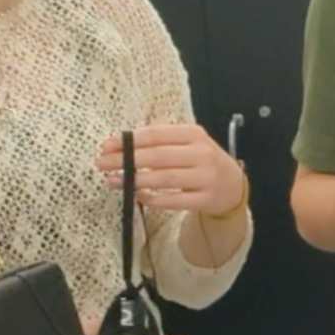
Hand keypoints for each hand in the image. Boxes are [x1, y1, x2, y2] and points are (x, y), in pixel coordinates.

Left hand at [97, 124, 245, 217]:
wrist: (233, 185)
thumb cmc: (201, 160)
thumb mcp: (187, 143)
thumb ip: (160, 141)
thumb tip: (119, 144)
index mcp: (194, 134)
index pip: (157, 135)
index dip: (130, 140)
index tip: (106, 145)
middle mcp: (202, 154)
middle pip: (158, 157)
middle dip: (126, 160)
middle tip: (102, 163)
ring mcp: (206, 177)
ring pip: (164, 179)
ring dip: (134, 180)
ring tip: (112, 180)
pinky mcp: (205, 199)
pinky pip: (174, 200)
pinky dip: (153, 199)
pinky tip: (136, 195)